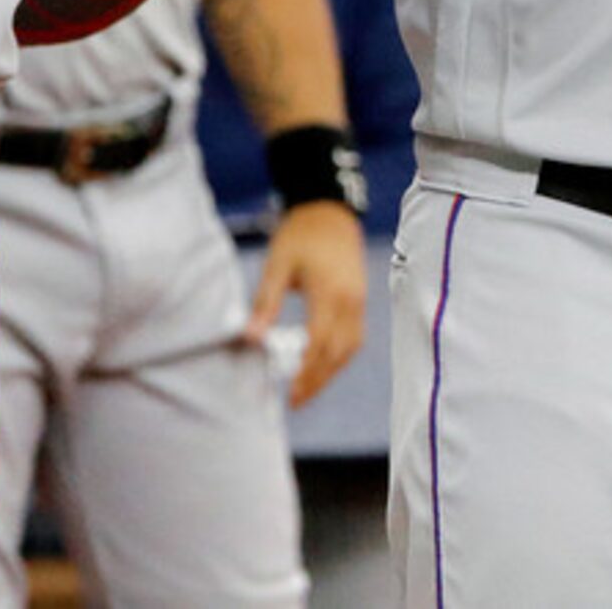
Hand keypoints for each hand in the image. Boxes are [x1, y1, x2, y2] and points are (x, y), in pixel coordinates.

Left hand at [246, 200, 368, 408]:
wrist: (330, 210)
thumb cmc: (300, 235)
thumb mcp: (277, 265)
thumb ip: (265, 303)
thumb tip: (250, 338)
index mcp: (330, 293)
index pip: (320, 344)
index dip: (307, 372)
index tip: (290, 394)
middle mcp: (351, 300)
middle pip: (338, 352)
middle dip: (318, 379)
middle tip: (296, 401)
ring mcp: (359, 299)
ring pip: (350, 347)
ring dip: (331, 371)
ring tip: (308, 388)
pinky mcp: (360, 298)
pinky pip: (355, 335)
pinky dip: (340, 355)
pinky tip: (324, 362)